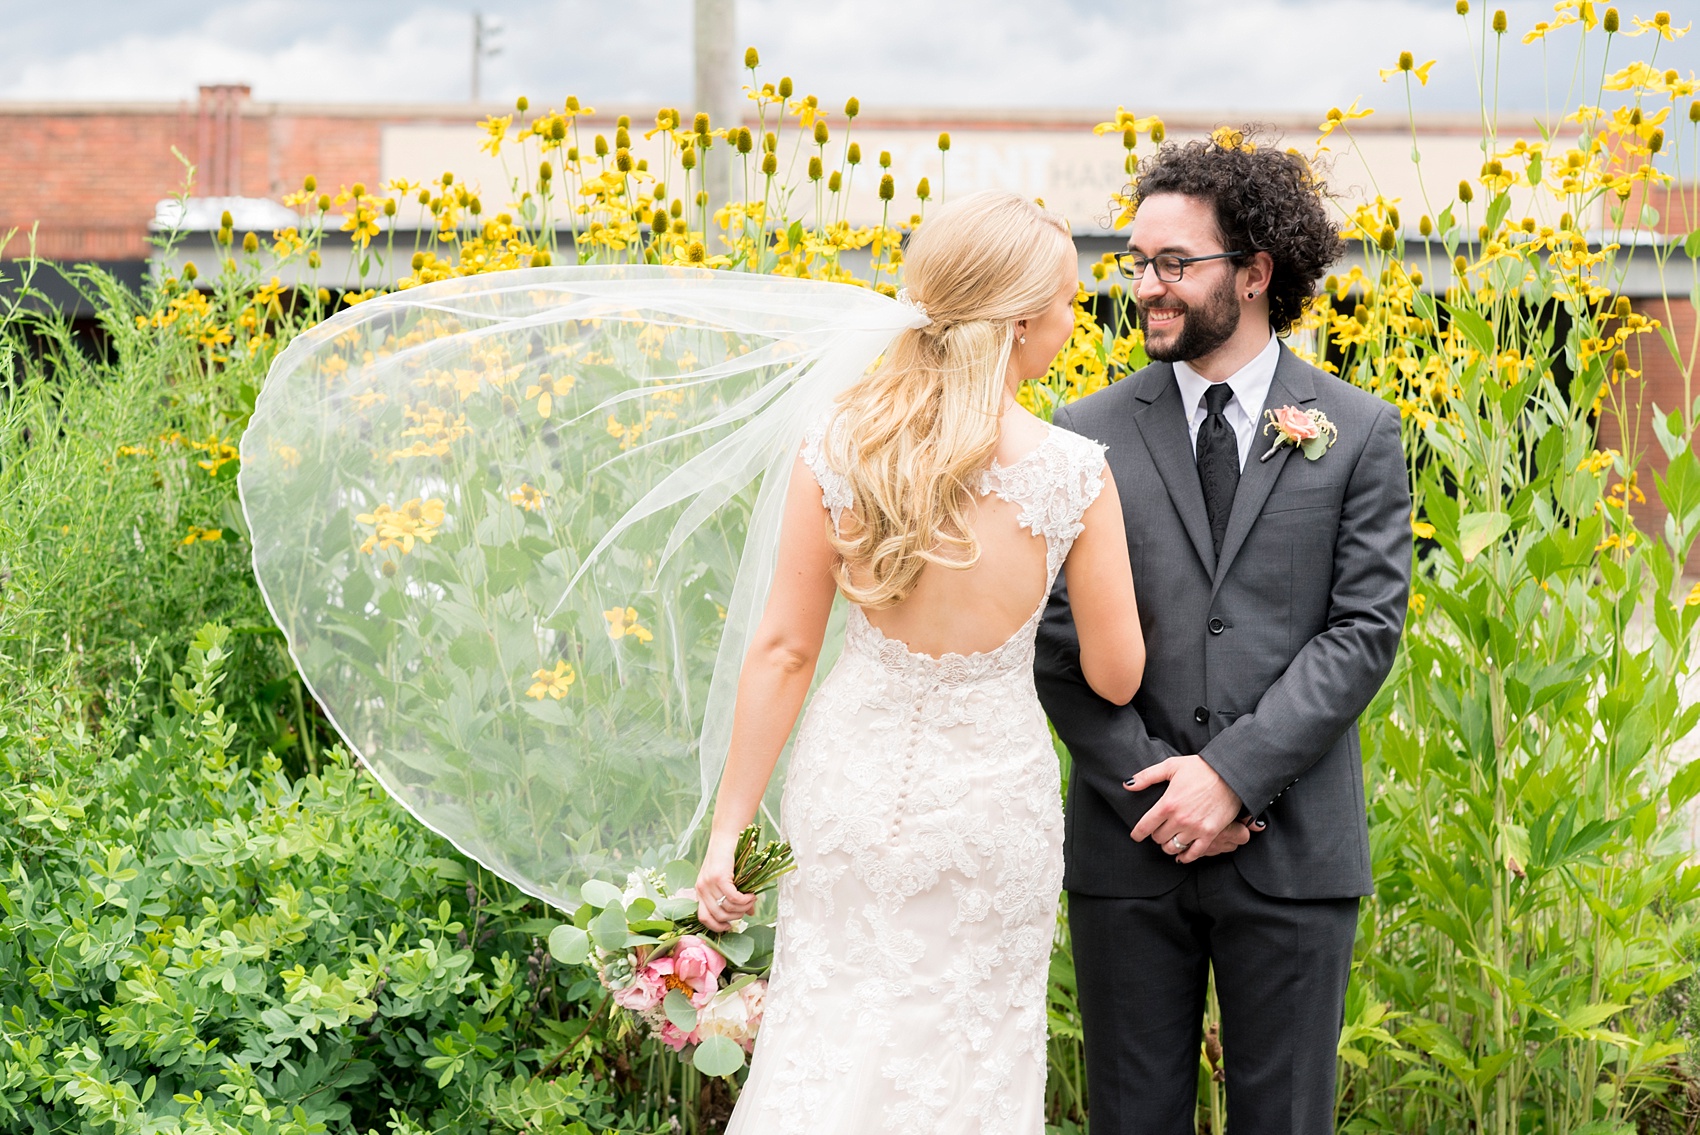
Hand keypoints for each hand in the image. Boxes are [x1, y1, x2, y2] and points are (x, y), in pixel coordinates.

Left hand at [694, 835, 754, 932]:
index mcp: (700, 892)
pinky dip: (744, 900)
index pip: (703, 918)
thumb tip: (749, 913)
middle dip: (736, 917)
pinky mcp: (719, 877)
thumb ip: (735, 898)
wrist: (726, 835)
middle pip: (718, 916)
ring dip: (742, 908)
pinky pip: (733, 898)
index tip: (730, 926)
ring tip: (751, 899)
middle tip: (747, 908)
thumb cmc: (729, 857)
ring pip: (727, 908)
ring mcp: (708, 883)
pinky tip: (751, 895)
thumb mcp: (729, 880)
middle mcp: (701, 889)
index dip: (717, 927)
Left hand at [1124, 755, 1245, 864]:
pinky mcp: (1210, 833)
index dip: (1138, 833)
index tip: (1136, 836)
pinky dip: (1185, 857)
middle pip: (1158, 838)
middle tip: (1159, 830)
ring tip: (1169, 840)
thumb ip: (1147, 776)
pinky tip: (1181, 855)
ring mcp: (1195, 828)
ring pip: (1173, 847)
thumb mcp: (1171, 766)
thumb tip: (1127, 785)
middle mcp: (1180, 819)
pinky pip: (1194, 853)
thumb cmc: (1201, 768)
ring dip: (1168, 845)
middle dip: (1156, 835)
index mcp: (1168, 803)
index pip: (1145, 826)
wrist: (1230, 774)